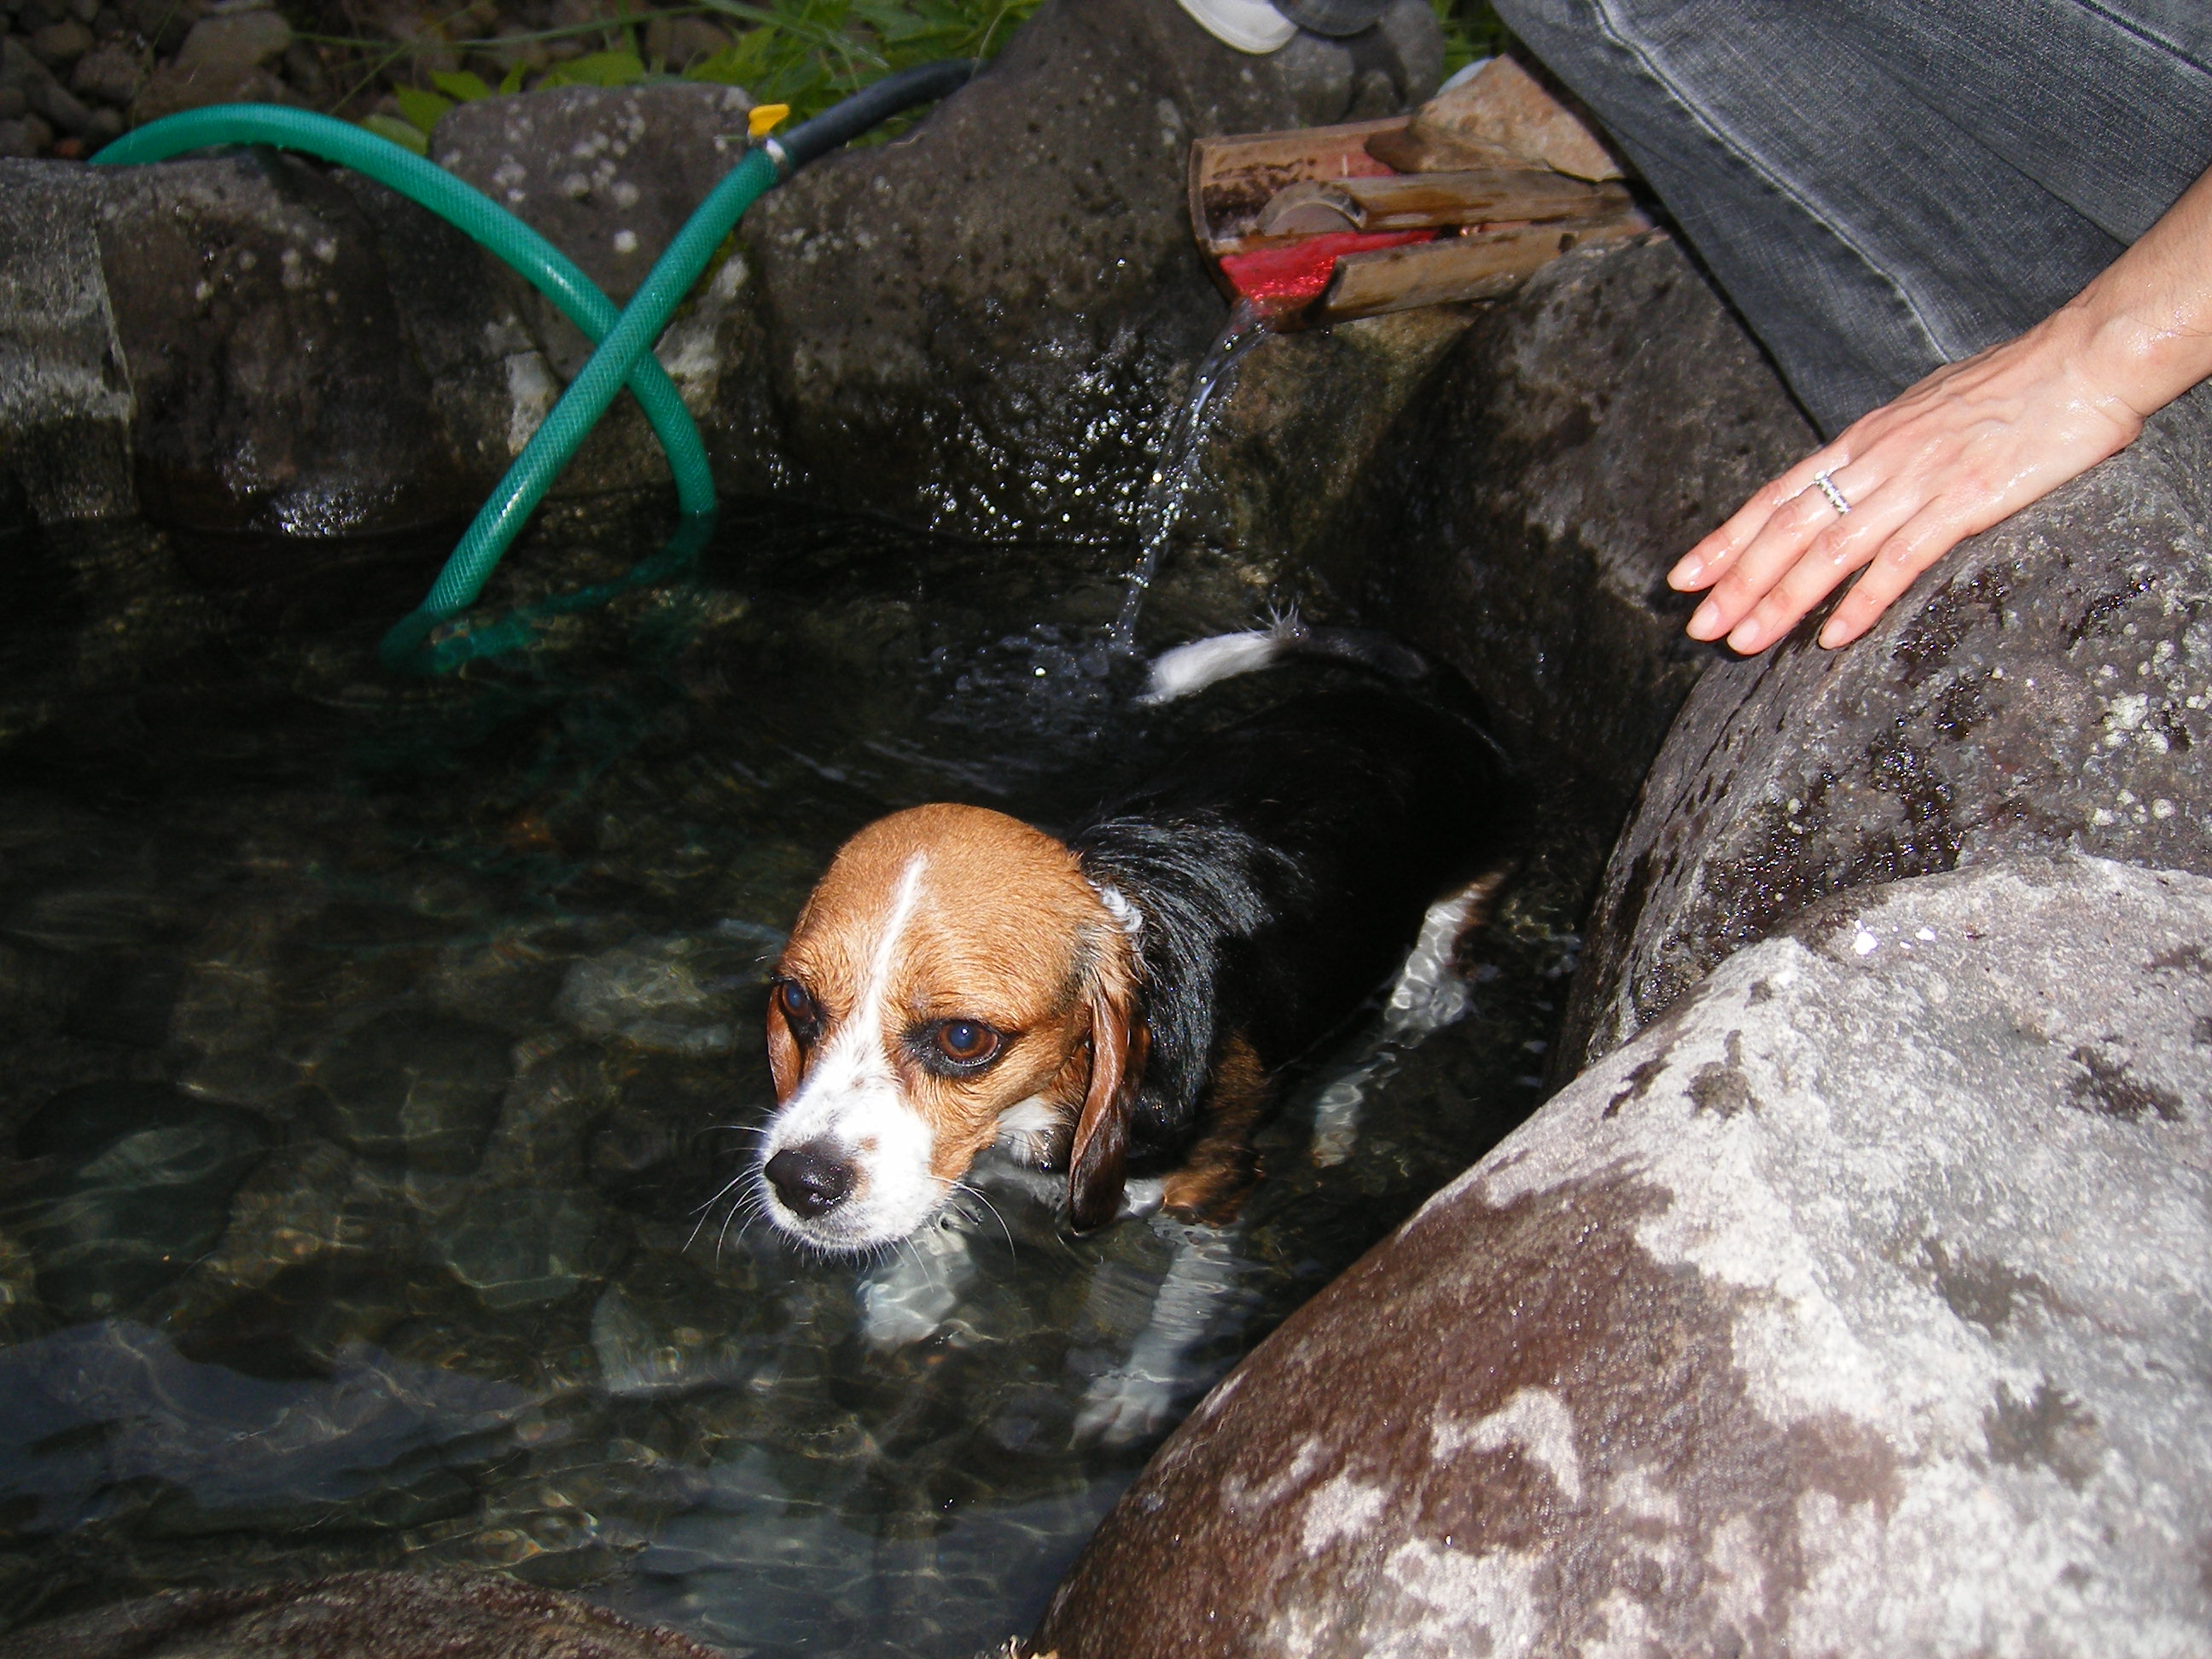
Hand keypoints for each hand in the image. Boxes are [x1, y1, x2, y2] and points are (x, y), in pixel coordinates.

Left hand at [1667, 162, 2211, 655]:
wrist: (2086, 359)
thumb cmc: (2014, 385)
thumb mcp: (1925, 411)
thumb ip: (1881, 451)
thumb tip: (1846, 477)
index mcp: (1864, 439)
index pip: (1777, 495)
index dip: (1727, 538)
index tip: (1685, 576)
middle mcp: (1878, 460)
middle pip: (1787, 529)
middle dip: (1736, 582)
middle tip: (1698, 628)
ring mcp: (1919, 480)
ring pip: (1829, 549)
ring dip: (1781, 600)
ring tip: (1744, 642)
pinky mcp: (1966, 500)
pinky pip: (1900, 558)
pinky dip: (1862, 599)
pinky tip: (1833, 637)